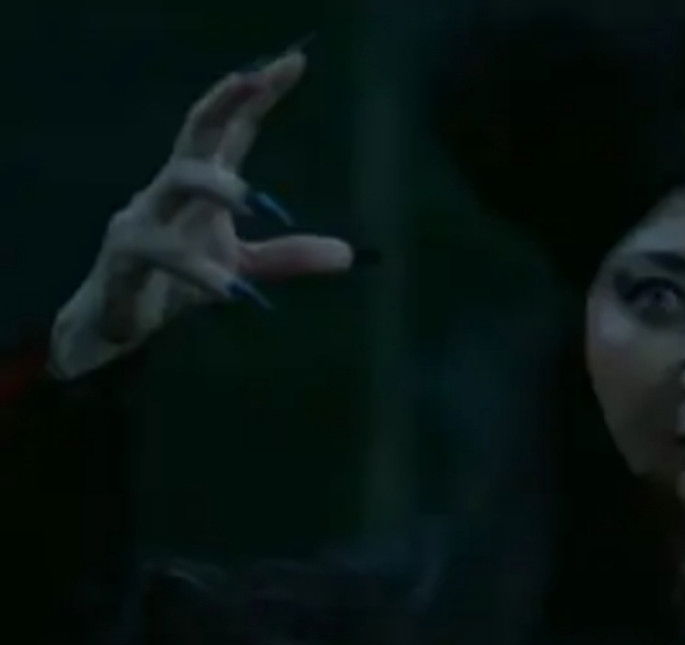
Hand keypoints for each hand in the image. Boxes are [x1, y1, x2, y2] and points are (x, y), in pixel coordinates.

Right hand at [49, 45, 351, 379]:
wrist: (115, 322)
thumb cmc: (178, 279)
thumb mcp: (243, 267)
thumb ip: (287, 257)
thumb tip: (347, 254)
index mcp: (200, 183)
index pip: (230, 128)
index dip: (257, 94)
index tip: (294, 61)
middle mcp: (169, 189)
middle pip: (195, 132)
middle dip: (223, 100)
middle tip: (255, 78)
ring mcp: (143, 218)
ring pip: (174, 182)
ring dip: (217, 187)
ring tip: (257, 205)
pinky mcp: (124, 256)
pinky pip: (159, 254)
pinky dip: (198, 271)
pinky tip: (230, 291)